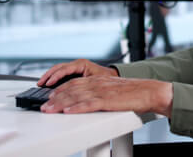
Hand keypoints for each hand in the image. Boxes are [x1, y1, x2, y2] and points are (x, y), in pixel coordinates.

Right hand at [37, 59, 116, 86]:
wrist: (113, 78)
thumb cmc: (106, 79)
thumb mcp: (95, 81)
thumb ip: (83, 84)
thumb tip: (71, 90)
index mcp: (82, 64)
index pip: (64, 69)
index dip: (55, 76)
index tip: (48, 83)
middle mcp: (77, 64)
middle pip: (58, 68)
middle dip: (48, 75)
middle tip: (40, 84)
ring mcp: (75, 67)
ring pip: (58, 70)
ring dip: (49, 76)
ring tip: (41, 84)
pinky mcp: (74, 72)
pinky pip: (61, 74)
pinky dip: (53, 78)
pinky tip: (48, 84)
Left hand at [40, 75, 172, 116]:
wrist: (148, 92)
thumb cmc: (132, 93)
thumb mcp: (111, 90)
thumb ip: (98, 93)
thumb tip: (85, 101)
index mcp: (97, 80)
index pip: (73, 83)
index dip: (59, 90)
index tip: (49, 97)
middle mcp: (97, 84)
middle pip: (71, 89)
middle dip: (55, 98)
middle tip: (44, 106)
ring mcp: (101, 91)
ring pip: (76, 96)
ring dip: (61, 103)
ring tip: (50, 110)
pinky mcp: (107, 101)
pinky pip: (89, 104)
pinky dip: (77, 108)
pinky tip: (68, 111)